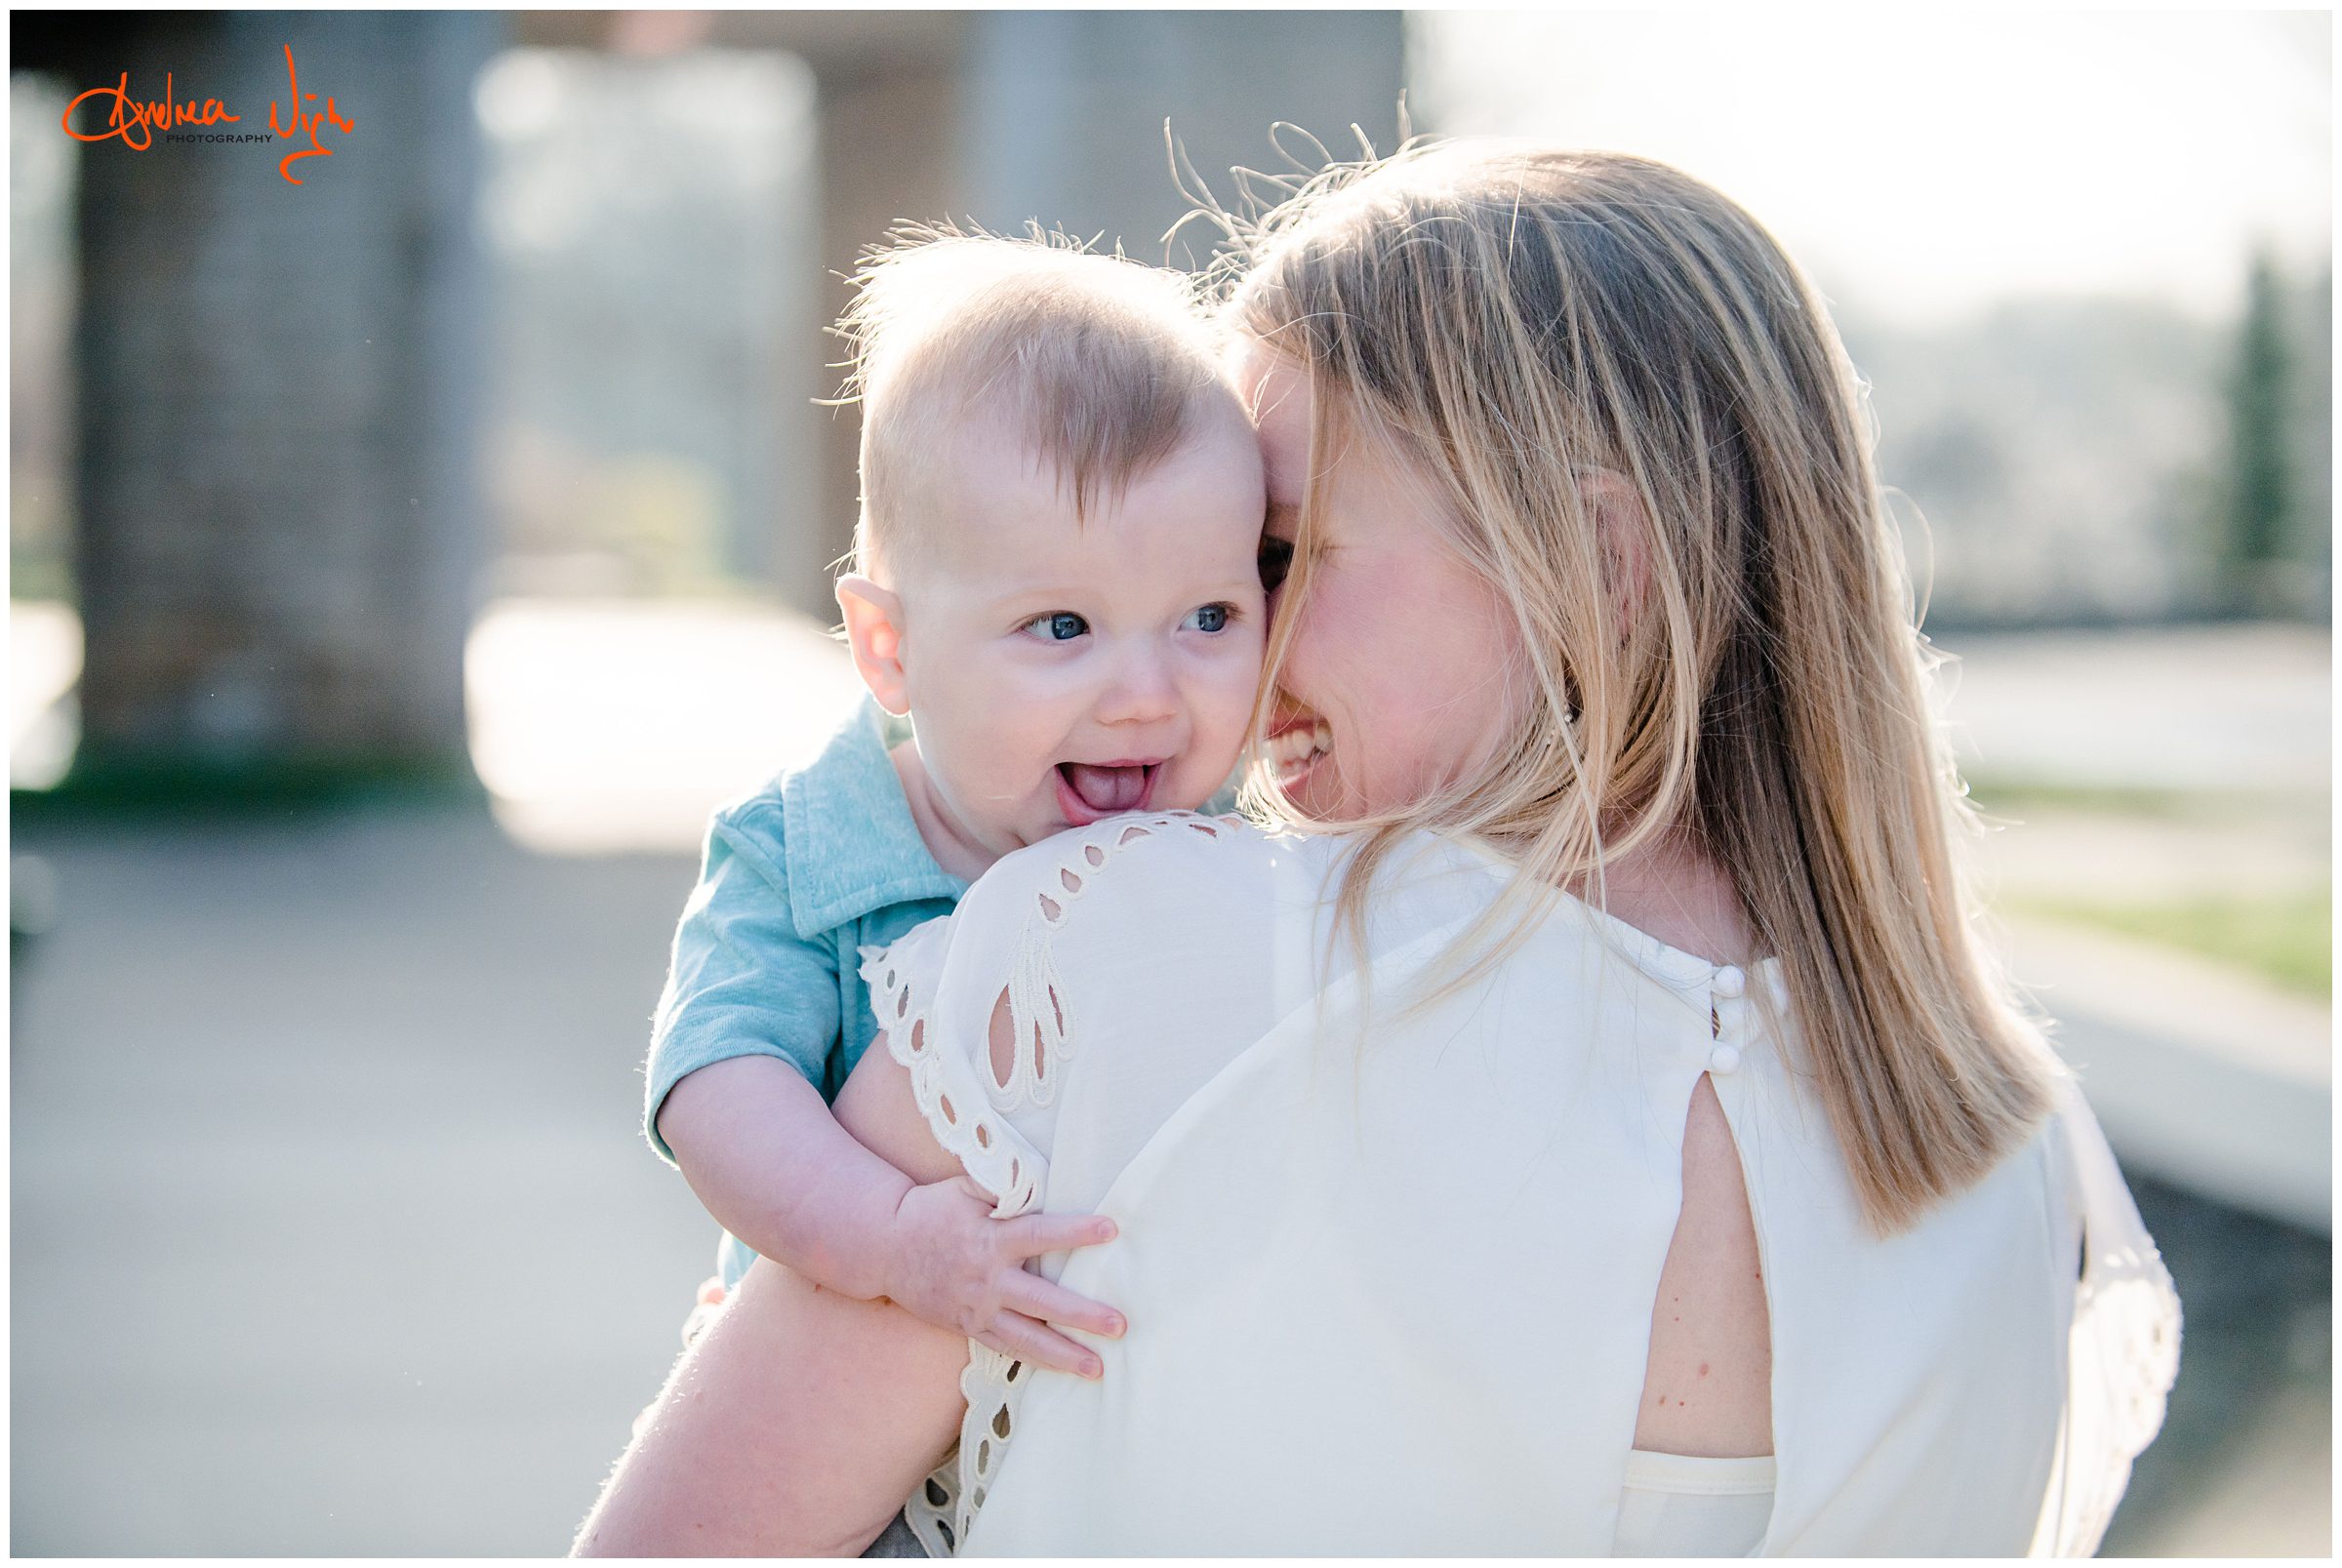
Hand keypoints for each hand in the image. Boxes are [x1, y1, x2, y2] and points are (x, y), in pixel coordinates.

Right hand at [881, 1172, 1125, 1378]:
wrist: (884, 1248)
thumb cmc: (931, 1210)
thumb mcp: (964, 1189)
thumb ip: (1005, 1188)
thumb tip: (1047, 1181)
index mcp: (990, 1239)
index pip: (1041, 1234)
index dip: (1076, 1232)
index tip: (1111, 1229)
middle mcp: (987, 1279)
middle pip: (1043, 1300)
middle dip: (1082, 1315)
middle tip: (1119, 1325)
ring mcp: (978, 1309)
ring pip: (1027, 1337)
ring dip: (1064, 1354)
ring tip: (1098, 1368)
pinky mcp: (969, 1328)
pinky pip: (1007, 1348)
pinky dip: (1035, 1360)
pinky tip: (1063, 1369)